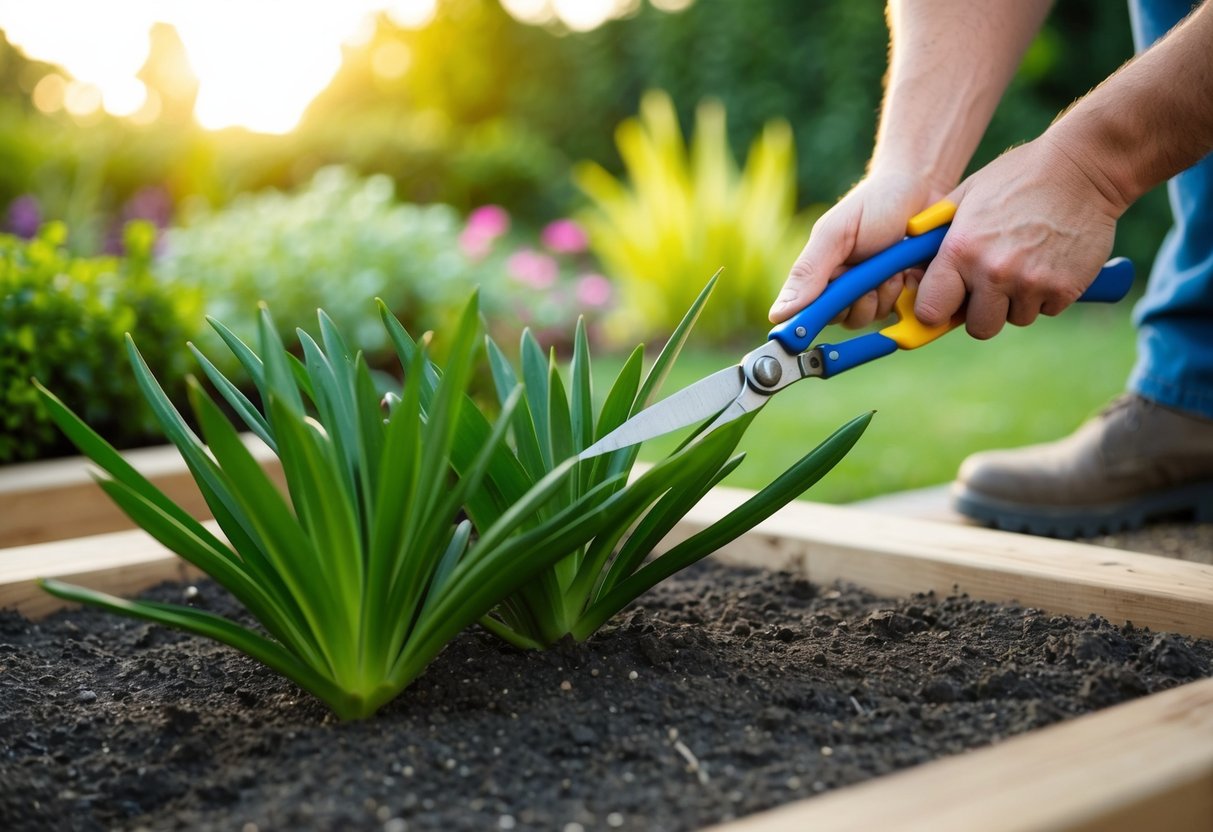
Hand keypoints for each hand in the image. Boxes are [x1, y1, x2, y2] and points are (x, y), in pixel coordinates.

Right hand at [770, 170, 949, 326]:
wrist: (920, 187)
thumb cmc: (872, 204)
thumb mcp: (834, 235)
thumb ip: (807, 273)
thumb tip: (776, 314)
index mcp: (820, 274)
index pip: (810, 312)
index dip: (824, 311)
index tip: (840, 300)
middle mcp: (843, 286)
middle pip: (844, 318)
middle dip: (861, 299)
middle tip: (874, 272)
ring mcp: (872, 291)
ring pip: (872, 316)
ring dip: (886, 294)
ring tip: (894, 266)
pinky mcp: (900, 293)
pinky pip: (899, 310)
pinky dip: (906, 293)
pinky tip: (909, 271)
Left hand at [915, 135, 1124, 338]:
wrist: (1083, 167)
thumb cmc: (1018, 178)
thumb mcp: (965, 196)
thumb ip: (936, 234)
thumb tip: (910, 265)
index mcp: (961, 250)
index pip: (931, 311)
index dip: (937, 311)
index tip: (946, 305)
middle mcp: (993, 272)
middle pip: (978, 328)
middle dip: (984, 312)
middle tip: (993, 286)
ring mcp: (1030, 283)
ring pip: (1015, 318)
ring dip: (1018, 301)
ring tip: (1027, 261)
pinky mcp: (1064, 288)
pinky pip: (1048, 310)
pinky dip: (1048, 294)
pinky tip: (1050, 261)